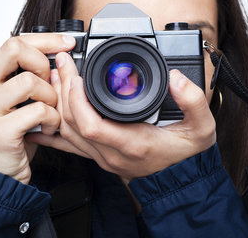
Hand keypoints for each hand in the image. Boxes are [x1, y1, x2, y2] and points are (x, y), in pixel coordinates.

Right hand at [0, 34, 75, 183]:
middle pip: (14, 49)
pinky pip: (38, 110)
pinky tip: (48, 128)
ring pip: (29, 81)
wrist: (0, 174)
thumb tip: (61, 52)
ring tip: (50, 111)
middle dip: (42, 62)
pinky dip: (52, 119)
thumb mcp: (20, 99)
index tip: (67, 44)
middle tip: (50, 81)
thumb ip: (30, 74)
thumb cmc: (14, 135)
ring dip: (50, 96)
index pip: (14, 41)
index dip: (45, 39)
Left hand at [27, 52, 216, 179]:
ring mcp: (104, 157)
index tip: (76, 76)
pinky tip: (46, 113)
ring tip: (57, 76)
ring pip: (68, 133)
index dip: (77, 100)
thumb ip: (194, 101)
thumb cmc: (188, 156)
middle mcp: (113, 154)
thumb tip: (177, 78)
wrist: (183, 182)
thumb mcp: (202, 128)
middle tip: (62, 64)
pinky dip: (56, 126)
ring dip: (58, 103)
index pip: (92, 125)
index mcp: (133, 144)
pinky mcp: (101, 156)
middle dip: (63, 91)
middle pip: (73, 125)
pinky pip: (71, 143)